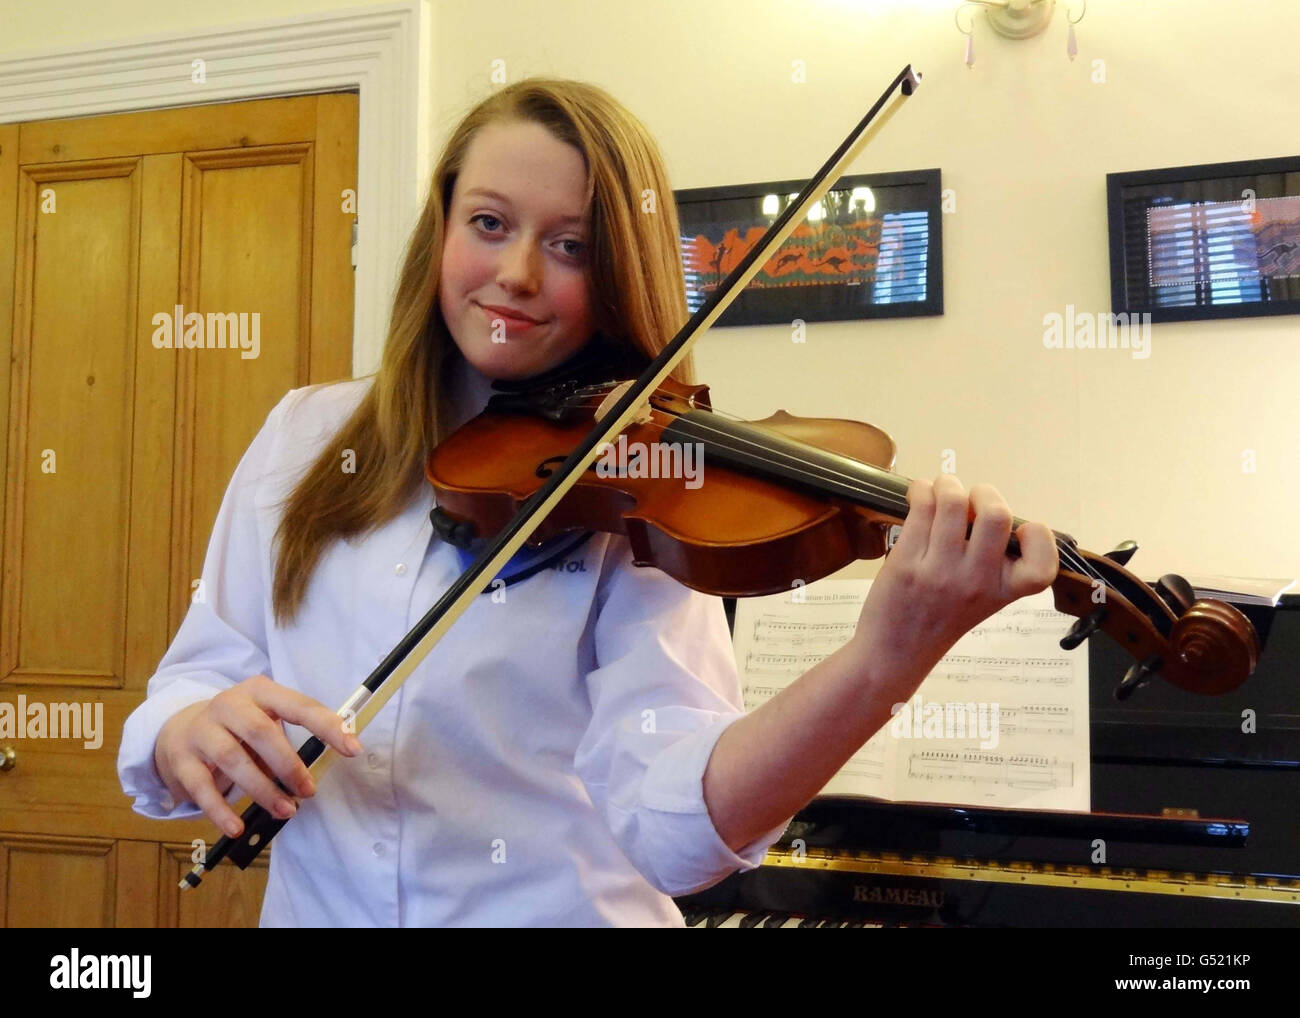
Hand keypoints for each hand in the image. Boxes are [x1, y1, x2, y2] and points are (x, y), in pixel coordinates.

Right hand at [153, 674, 362, 837]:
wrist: (178, 730)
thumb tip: (326, 763)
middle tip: (308, 791)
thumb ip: (292, 736)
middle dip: (289, 764)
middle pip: (261, 731)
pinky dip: (220, 810)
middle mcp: (228, 704)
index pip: (298, 705)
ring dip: (262, 789)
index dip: (327, 726)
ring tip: (286, 810)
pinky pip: (201, 787)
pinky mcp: (182, 760)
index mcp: (259, 691)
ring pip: (232, 758)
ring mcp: (202, 730)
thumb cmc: (237, 728)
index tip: (352, 749)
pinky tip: (237, 828)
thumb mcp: (265, 720)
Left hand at [849, 475, 1057, 699]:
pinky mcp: (906, 563)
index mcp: (1003, 592)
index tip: (1018, 531)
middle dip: (984, 492)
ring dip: (947, 484)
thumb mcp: (983, 598)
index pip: (1042, 564)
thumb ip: (993, 560)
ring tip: (940, 491)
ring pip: (953, 502)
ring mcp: (940, 572)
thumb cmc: (940, 618)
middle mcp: (976, 581)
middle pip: (996, 514)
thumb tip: (983, 505)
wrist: (896, 651)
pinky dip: (922, 491)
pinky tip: (920, 496)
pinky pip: (921, 508)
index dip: (1039, 536)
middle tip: (970, 501)